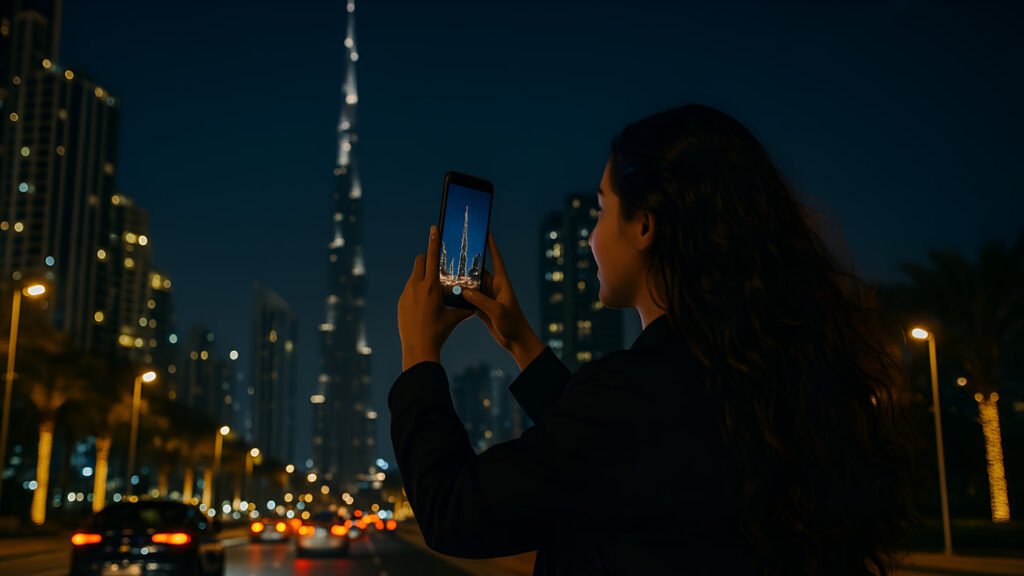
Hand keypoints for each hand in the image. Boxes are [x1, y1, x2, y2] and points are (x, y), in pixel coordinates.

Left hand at [398, 224, 474, 370]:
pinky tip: (423, 305)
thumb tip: (476, 305)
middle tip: (436, 267)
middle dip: (427, 259)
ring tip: (432, 291)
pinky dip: (416, 290)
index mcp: (431, 286)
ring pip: (414, 275)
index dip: (434, 241)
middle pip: (420, 261)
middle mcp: (416, 286)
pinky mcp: (401, 301)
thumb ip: (464, 308)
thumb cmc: (439, 332)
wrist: (418, 347)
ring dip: (422, 277)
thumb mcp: (454, 318)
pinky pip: (409, 289)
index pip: (432, 257)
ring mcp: (406, 293)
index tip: (434, 228)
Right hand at [462, 232, 545, 369]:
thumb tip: (464, 290)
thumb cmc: (512, 323)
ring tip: (448, 270)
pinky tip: (449, 290)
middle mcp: (494, 287)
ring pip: (472, 284)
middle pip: (479, 271)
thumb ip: (481, 300)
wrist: (516, 340)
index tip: (486, 232)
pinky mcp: (482, 307)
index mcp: (502, 283)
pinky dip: (461, 294)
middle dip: (469, 262)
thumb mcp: (497, 311)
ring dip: (462, 279)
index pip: (496, 259)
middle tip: (456, 250)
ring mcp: (487, 297)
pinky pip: (469, 297)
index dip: (491, 245)